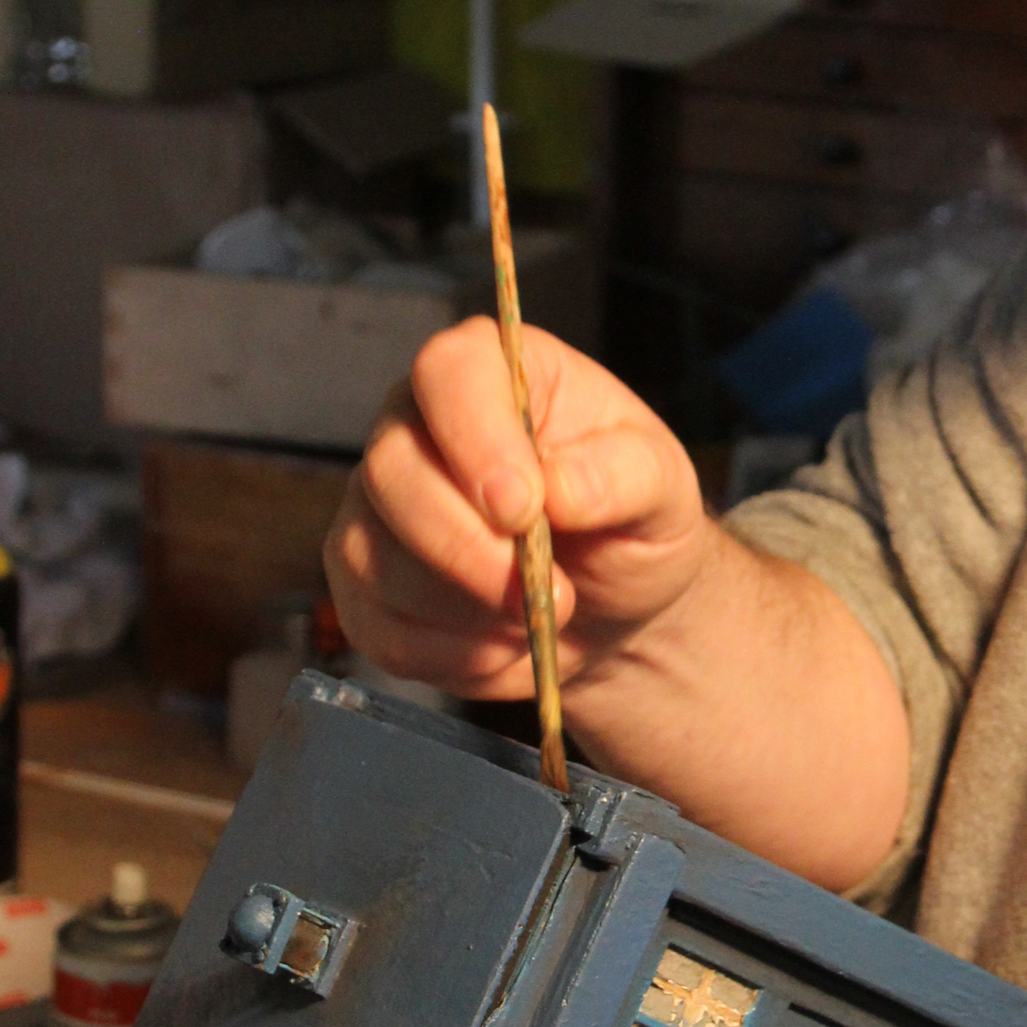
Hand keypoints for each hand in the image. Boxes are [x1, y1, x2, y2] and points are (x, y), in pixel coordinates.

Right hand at [327, 315, 710, 705]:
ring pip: (373, 555)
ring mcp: (379, 509)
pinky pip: (376, 626)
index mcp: (490, 372)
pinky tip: (505, 648)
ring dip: (465, 609)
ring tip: (539, 618)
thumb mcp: (661, 487)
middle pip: (392, 470)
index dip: (476, 438)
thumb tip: (561, 489)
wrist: (615, 605)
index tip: (523, 507)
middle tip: (548, 590)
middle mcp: (416, 428)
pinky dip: (449, 654)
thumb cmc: (632, 520)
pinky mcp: (365, 587)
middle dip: (467, 546)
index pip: (448, 373)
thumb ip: (624, 475)